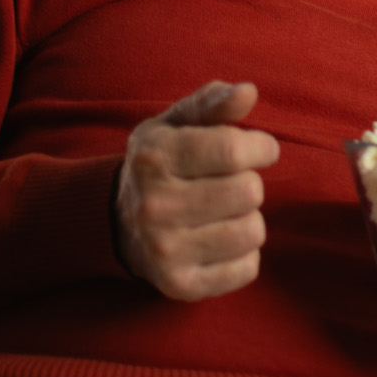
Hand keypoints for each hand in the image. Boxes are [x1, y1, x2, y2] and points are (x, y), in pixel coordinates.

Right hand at [114, 81, 279, 300]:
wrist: (115, 222)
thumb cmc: (163, 161)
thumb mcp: (178, 122)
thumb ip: (214, 102)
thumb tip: (248, 91)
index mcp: (154, 157)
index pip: (233, 150)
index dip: (260, 147)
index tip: (258, 149)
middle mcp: (154, 206)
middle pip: (248, 192)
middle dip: (249, 183)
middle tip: (228, 183)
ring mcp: (164, 250)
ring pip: (252, 231)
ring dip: (248, 218)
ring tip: (222, 212)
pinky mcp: (179, 285)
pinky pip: (247, 269)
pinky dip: (243, 254)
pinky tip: (217, 240)